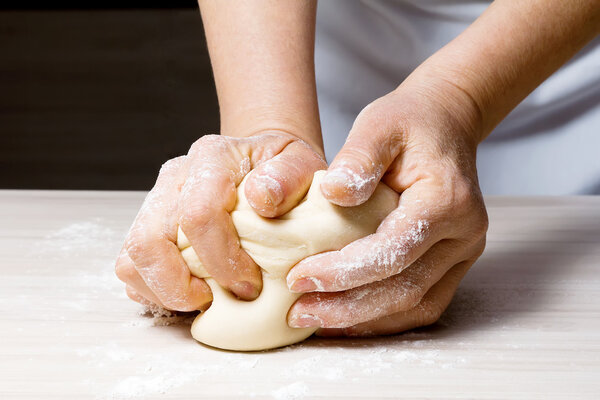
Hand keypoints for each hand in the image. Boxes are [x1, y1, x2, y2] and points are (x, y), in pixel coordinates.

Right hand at [116, 132, 325, 310]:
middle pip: (150, 240)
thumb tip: (262, 198)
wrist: (265, 168)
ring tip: (202, 300)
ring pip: (132, 257)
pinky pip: (131, 267)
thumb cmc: (284, 173)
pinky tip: (190, 292)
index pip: (199, 213)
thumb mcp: (302, 164)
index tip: (250, 286)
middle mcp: (176, 177)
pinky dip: (154, 289)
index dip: (222, 261)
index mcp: (212, 158)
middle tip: (214, 301)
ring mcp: (156, 201)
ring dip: (164, 291)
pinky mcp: (148, 226)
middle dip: (180, 285)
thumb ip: (290, 175)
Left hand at [286, 81, 488, 335]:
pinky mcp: (454, 263)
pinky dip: (383, 317)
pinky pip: (422, 302)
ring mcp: (462, 253)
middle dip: (347, 307)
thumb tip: (333, 195)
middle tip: (300, 313)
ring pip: (415, 304)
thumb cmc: (408, 123)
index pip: (395, 249)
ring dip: (362, 319)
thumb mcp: (379, 124)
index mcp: (446, 199)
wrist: (444, 125)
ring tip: (314, 321)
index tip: (298, 278)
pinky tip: (346, 318)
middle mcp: (463, 233)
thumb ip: (359, 157)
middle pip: (406, 288)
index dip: (345, 270)